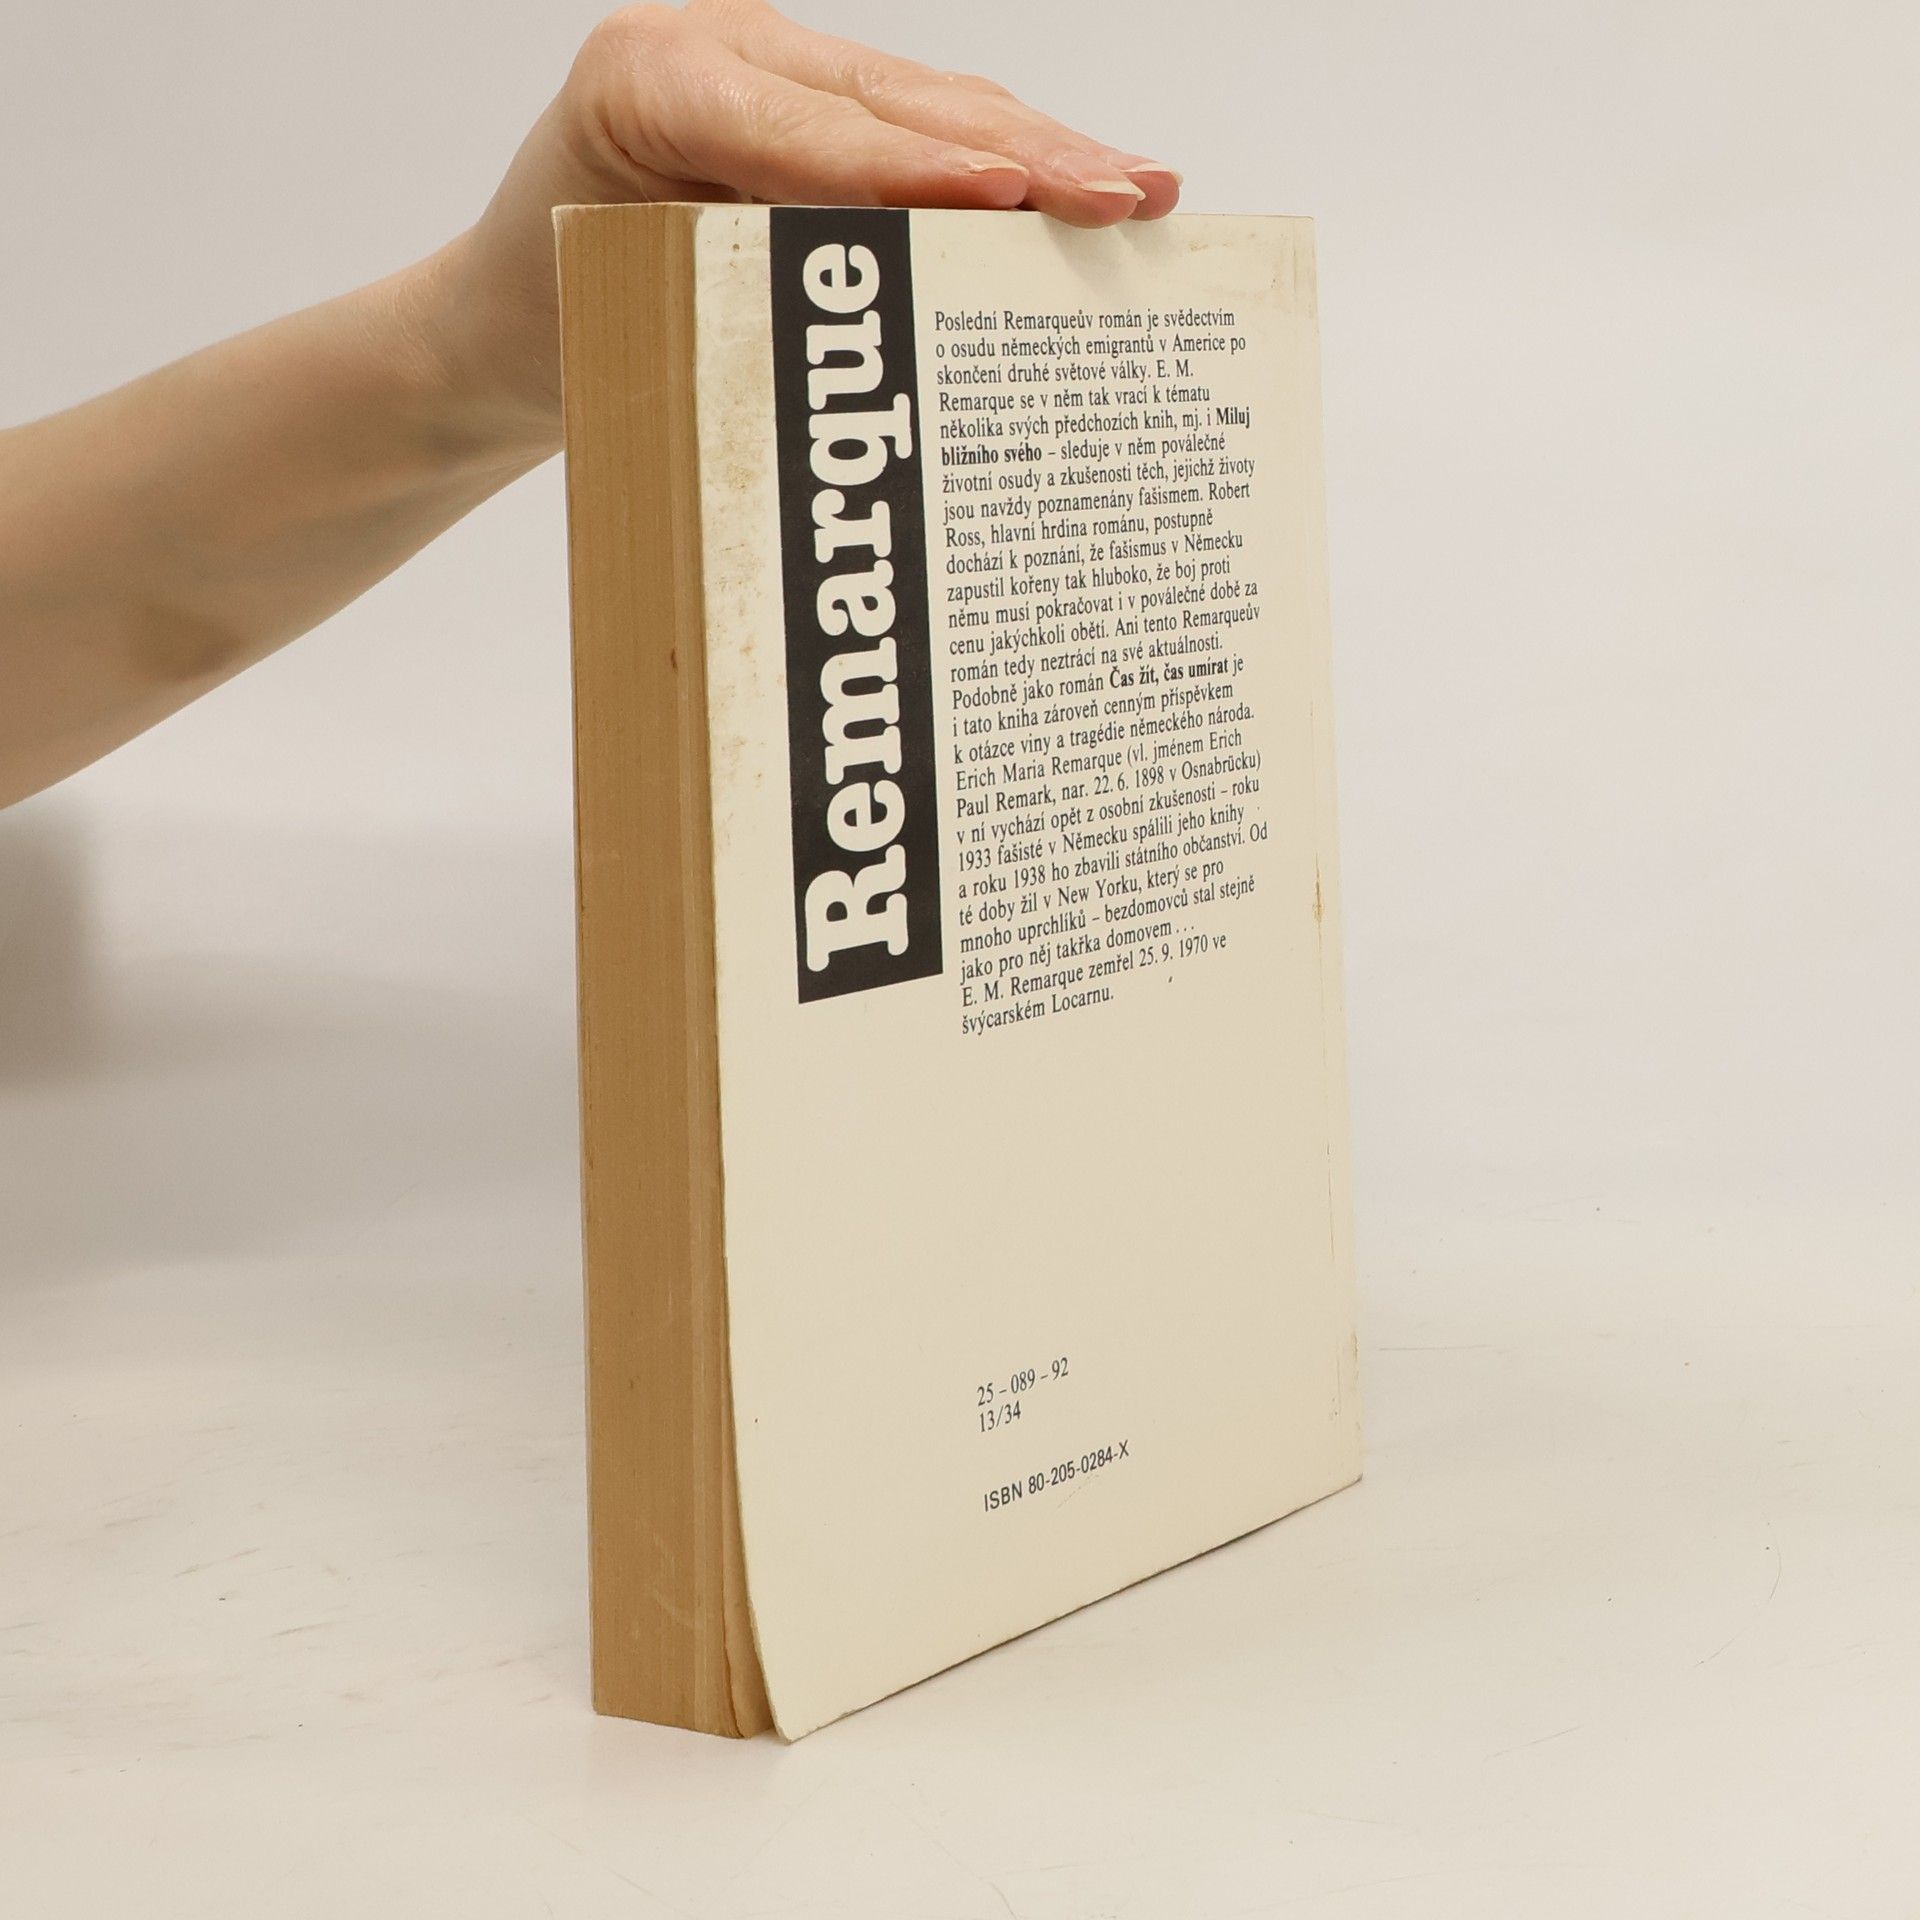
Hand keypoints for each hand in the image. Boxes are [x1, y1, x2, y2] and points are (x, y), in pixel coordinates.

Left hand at [420, 0, 1179, 455]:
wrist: (508, 317)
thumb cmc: (557, 323)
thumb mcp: (630, 319)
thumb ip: (746, 299)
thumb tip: (890, 339)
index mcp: (652, 83)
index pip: (808, 128)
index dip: (915, 166)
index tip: (1005, 197)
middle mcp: (725, 53)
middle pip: (899, 101)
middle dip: (1026, 152)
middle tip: (1127, 197)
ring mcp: (778, 70)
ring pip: (933, 105)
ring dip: (1045, 152)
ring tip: (1143, 191)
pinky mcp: (818, 110)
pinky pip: (925, 130)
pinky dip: (1009, 164)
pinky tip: (1086, 187)